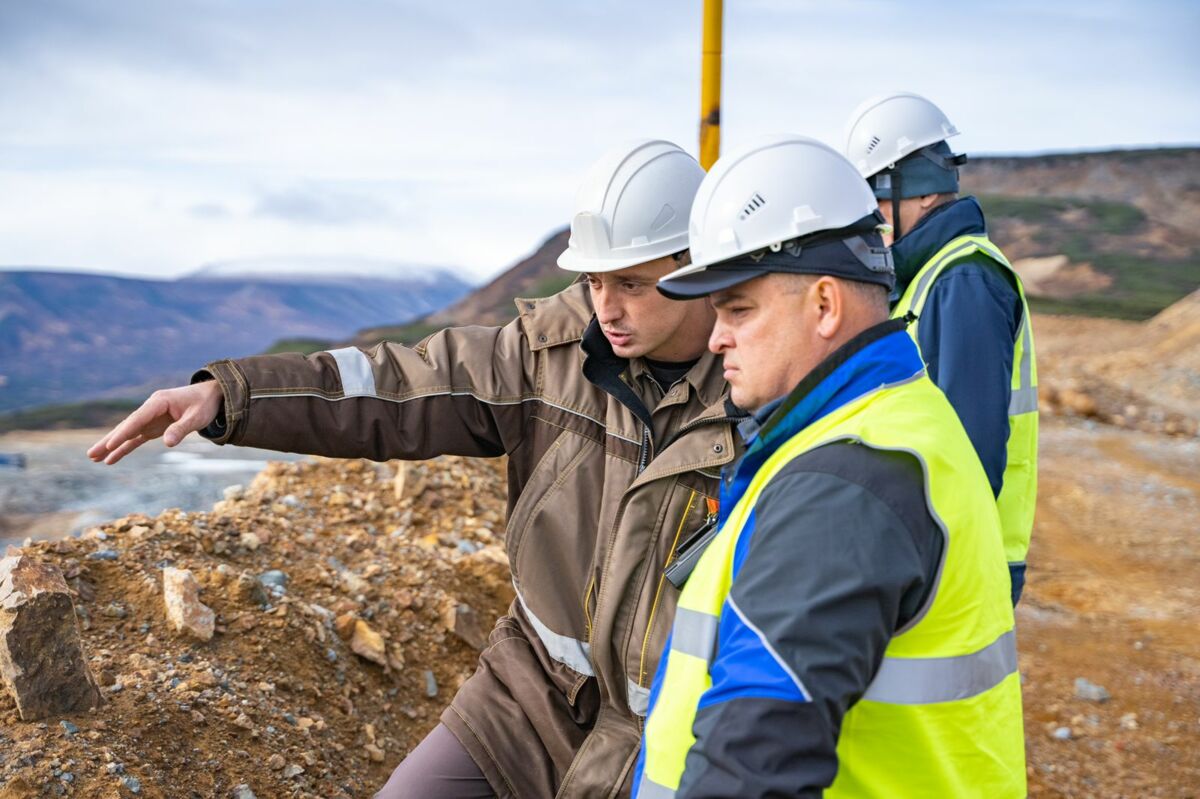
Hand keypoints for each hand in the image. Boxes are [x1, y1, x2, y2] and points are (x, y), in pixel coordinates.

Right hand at [87, 380, 223, 464]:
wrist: (211, 395)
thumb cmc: (204, 404)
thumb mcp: (197, 417)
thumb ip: (181, 428)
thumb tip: (168, 443)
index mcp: (159, 402)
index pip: (138, 419)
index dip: (124, 432)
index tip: (110, 444)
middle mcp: (150, 409)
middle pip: (126, 426)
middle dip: (109, 441)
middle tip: (91, 454)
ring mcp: (150, 418)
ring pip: (128, 433)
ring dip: (111, 446)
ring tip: (93, 458)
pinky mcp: (154, 427)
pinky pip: (136, 439)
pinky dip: (124, 448)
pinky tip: (111, 459)